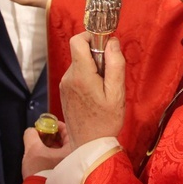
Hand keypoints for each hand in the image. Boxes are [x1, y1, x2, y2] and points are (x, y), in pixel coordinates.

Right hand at [21, 126, 71, 177]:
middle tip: (40, 135)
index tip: (45, 125)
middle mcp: (78, 155)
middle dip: (51, 136)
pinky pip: (61, 158)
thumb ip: (31, 135)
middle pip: (65, 139)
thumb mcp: (33, 149)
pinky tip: (42, 156)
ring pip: (62, 149)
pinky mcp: (66, 173)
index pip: (68, 129)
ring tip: (39, 145)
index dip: (54, 125)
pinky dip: (52, 155)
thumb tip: (31, 131)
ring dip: (50, 145)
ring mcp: (73, 164)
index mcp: (76, 147)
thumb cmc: (41, 172)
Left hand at [60, 33, 124, 149]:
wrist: (89, 146)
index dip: (92, 37)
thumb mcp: (117, 93)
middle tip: (110, 75)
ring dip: (93, 68)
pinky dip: (87, 78)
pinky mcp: (65, 92)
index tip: (105, 47)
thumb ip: (115, 64)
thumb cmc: (106, 121)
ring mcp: (65, 85)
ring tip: (104, 89)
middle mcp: (68, 77)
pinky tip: (96, 95)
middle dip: (97, 56)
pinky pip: (77, 75)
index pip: (77, 40)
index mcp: (81, 75)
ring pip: (80, 64)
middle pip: (80, 52)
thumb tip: (112, 41)